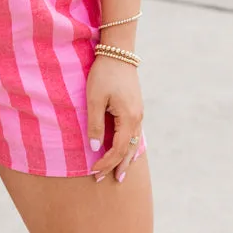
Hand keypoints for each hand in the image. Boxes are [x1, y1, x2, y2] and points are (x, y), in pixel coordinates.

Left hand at [86, 54, 143, 183]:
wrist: (118, 52)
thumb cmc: (104, 73)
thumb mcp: (94, 98)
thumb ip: (95, 124)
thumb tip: (96, 148)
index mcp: (128, 118)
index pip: (118, 149)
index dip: (106, 162)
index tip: (94, 172)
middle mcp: (137, 118)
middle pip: (128, 149)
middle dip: (116, 165)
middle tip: (104, 180)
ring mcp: (139, 112)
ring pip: (134, 142)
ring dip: (125, 158)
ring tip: (119, 173)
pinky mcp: (136, 106)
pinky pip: (134, 133)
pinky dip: (129, 146)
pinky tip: (126, 150)